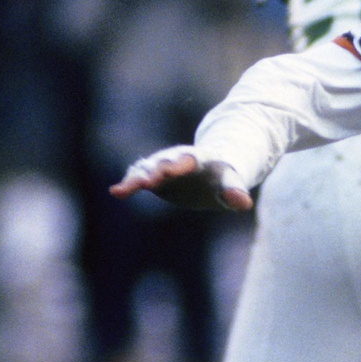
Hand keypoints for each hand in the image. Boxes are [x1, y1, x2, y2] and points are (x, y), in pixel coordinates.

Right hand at [111, 145, 252, 210]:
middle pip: (166, 162)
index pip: (190, 160)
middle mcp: (178, 159)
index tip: (173, 168)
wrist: (211, 169)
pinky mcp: (154, 177)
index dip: (182, 164)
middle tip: (149, 179)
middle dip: (158, 169)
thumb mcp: (231, 184)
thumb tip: (244, 202)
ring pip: (148, 169)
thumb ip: (234, 191)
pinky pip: (139, 178)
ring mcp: (164, 167)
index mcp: (199, 159)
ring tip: (125, 189)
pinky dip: (129, 184)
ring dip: (138, 178)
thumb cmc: (223, 177)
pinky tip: (116, 192)